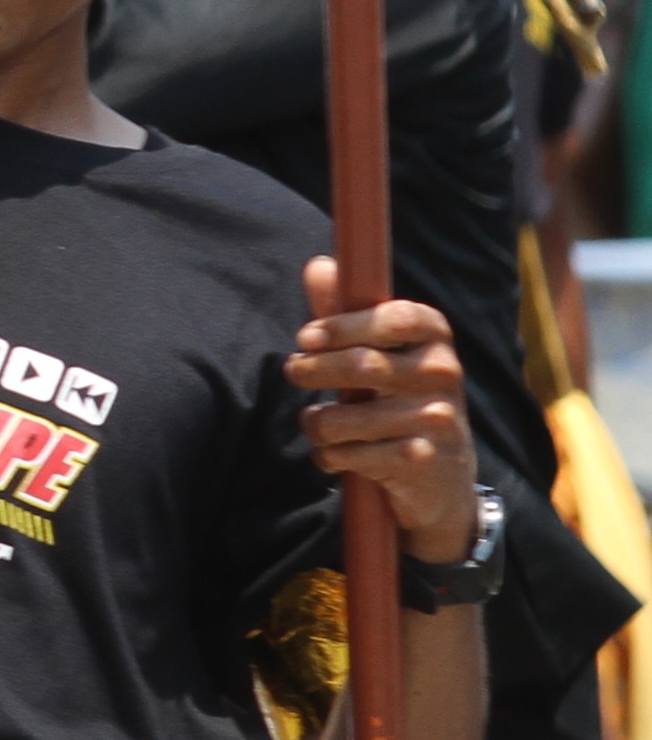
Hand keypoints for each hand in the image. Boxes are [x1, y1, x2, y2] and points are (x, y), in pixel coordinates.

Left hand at [291, 257, 481, 559]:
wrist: (441, 475)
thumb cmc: (397, 399)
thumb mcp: (378, 353)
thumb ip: (344, 312)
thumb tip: (319, 264)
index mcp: (435, 338)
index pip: (394, 317)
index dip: (343, 325)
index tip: (305, 336)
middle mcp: (445, 374)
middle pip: (362, 366)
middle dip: (312, 369)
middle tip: (294, 370)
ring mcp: (439, 419)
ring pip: (345, 418)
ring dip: (317, 424)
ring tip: (321, 425)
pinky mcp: (425, 461)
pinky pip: (351, 455)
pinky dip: (330, 457)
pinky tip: (340, 456)